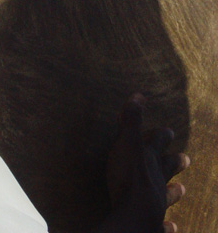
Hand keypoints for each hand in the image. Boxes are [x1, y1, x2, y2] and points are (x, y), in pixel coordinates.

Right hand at [102, 94, 188, 232]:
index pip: (157, 142)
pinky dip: (168, 226)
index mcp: (150, 158)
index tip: (169, 130)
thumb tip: (139, 94)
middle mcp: (157, 179)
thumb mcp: (126, 142)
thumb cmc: (128, 176)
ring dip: (175, 191)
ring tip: (183, 189)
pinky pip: (163, 225)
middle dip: (175, 161)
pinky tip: (174, 226)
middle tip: (186, 158)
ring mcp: (157, 202)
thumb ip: (131, 119)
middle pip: (167, 168)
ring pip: (168, 194)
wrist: (133, 215)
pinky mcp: (153, 224)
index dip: (162, 135)